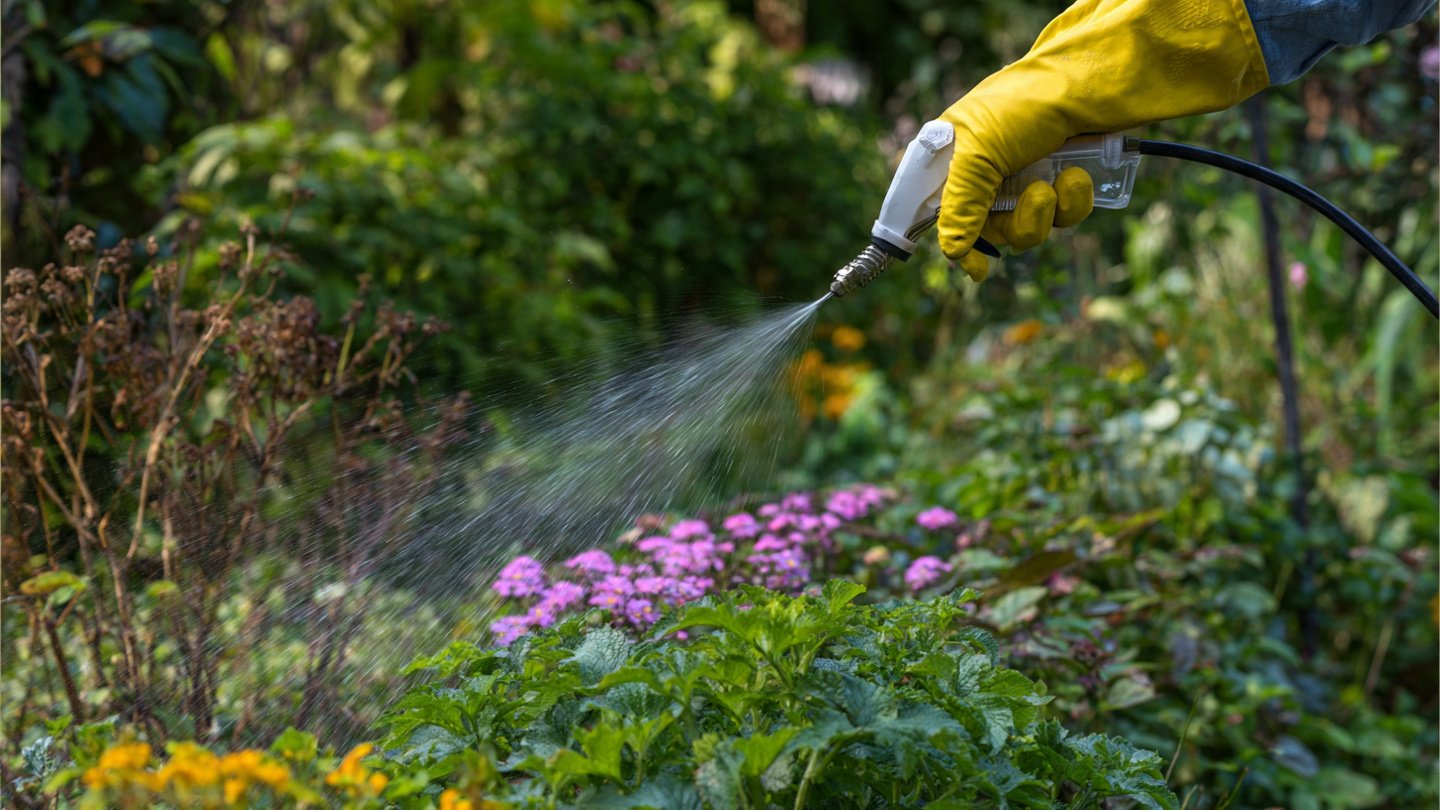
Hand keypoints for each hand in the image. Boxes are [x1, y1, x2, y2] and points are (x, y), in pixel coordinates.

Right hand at [936, 0, 1270, 279]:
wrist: (1090, 82)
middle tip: (1036, 198)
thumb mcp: (980, 154)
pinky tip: (1079, 175)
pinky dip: (1073, 201)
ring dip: (1048, 213)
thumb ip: (961, 205)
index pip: (942, 213)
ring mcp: (1026, 175)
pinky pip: (1064, 215)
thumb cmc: (1024, 106)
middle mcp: (987, 171)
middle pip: (992, 230)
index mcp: (954, 160)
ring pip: (1030, 228)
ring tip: (1062, 180)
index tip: (980, 269)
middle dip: (1018, 224)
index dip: (958, 242)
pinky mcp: (1062, 178)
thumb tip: (951, 251)